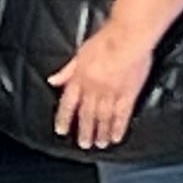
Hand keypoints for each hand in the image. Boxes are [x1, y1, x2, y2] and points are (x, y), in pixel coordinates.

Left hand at [50, 19, 151, 148]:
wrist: (127, 37)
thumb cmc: (105, 41)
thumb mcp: (79, 54)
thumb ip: (67, 70)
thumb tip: (53, 80)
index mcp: (80, 78)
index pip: (68, 103)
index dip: (63, 118)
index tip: (61, 130)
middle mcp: (94, 89)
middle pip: (86, 114)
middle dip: (84, 131)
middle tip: (83, 144)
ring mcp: (112, 93)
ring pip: (103, 118)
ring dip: (100, 133)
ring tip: (99, 145)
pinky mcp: (129, 94)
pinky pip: (122, 115)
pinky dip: (118, 128)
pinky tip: (117, 137)